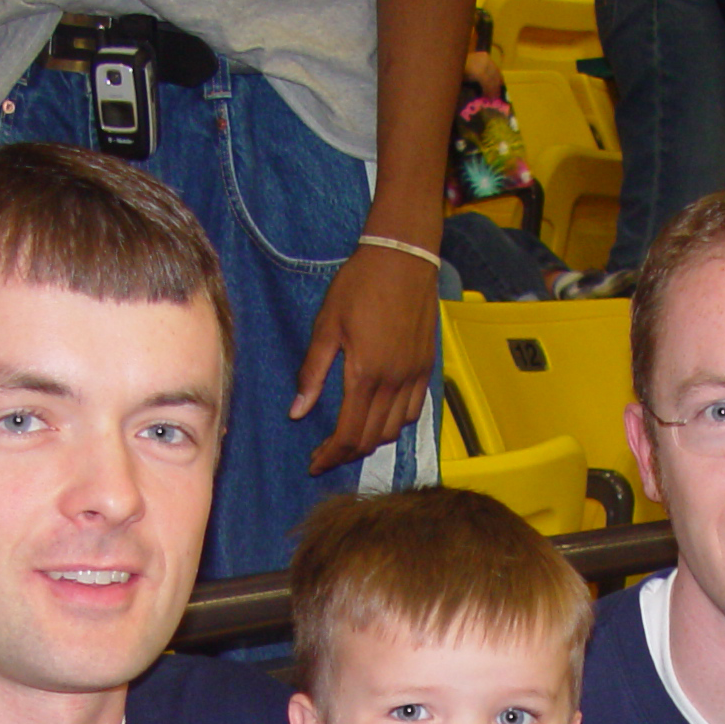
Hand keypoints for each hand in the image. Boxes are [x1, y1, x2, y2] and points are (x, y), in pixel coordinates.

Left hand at [289, 242, 437, 474]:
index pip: (349, 434)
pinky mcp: (426, 368)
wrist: (403, 259)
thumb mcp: (326, 326)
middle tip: (327, 455)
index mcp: (365, 375)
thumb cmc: (359, 285)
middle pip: (373, 439)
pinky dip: (396, 424)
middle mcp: (394, 383)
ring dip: (372, 441)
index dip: (331, 456)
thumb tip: (298, 411)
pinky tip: (381, 418)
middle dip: (347, 454)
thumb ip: (312, 372)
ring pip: (395, 430)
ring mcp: (414, 377)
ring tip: (352, 438)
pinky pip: (414, 411)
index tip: (315, 464)